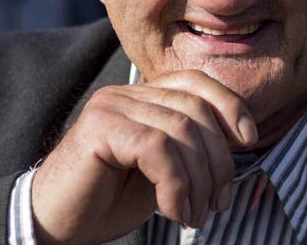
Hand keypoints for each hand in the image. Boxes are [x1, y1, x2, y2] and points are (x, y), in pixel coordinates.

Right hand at [31, 70, 257, 244]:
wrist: (58, 224)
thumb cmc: (109, 199)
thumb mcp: (164, 169)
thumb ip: (192, 147)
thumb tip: (243, 137)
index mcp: (143, 97)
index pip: (196, 82)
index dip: (230, 105)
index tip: (248, 141)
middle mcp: (126, 94)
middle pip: (195, 109)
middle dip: (218, 160)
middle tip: (217, 203)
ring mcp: (110, 106)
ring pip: (180, 130)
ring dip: (198, 181)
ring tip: (194, 215)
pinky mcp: (98, 128)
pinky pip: (157, 148)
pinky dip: (175, 185)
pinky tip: (174, 211)